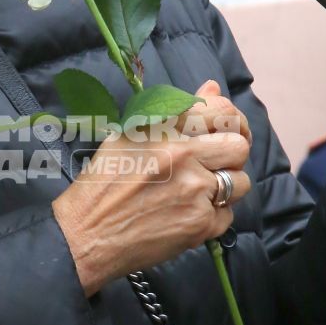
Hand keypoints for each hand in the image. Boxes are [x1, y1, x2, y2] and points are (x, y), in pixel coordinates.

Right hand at [53, 80, 251, 295]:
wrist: (85, 236)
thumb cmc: (102, 186)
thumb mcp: (128, 137)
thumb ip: (174, 113)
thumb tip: (212, 88)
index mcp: (164, 131)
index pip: (222, 113)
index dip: (231, 122)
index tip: (224, 132)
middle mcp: (183, 157)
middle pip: (239, 147)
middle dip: (230, 156)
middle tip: (215, 165)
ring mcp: (194, 192)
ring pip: (240, 183)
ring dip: (225, 188)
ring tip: (198, 193)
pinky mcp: (199, 225)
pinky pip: (228, 215)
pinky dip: (212, 216)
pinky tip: (187, 215)